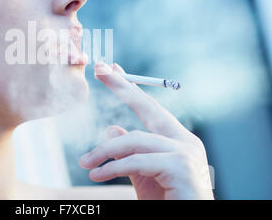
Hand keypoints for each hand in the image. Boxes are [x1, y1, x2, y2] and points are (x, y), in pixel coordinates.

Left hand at [79, 62, 213, 199]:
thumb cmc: (166, 202)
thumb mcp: (141, 175)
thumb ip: (129, 153)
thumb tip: (112, 129)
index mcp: (178, 141)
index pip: (151, 109)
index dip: (130, 88)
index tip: (112, 69)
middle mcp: (186, 142)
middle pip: (149, 108)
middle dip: (122, 86)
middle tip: (99, 69)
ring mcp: (186, 153)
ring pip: (135, 140)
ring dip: (104, 152)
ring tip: (85, 164)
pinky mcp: (180, 168)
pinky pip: (136, 161)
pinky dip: (112, 168)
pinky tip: (97, 176)